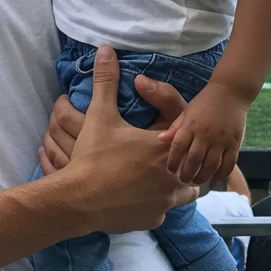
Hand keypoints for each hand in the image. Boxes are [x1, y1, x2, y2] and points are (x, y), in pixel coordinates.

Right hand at [60, 46, 198, 233]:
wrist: (78, 200)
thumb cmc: (93, 157)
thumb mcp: (99, 116)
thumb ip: (107, 82)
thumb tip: (106, 50)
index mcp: (164, 149)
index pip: (187, 138)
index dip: (181, 134)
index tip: (170, 134)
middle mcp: (172, 176)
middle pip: (192, 167)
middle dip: (183, 161)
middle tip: (167, 156)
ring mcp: (164, 202)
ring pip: (184, 194)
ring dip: (175, 185)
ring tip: (158, 178)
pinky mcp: (152, 220)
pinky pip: (162, 211)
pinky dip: (156, 204)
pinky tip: (140, 198)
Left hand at [159, 82, 247, 183]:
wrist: (231, 91)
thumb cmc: (205, 101)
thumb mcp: (187, 111)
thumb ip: (175, 127)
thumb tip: (160, 140)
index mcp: (191, 125)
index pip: (178, 148)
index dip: (173, 162)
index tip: (171, 171)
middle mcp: (205, 134)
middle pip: (193, 160)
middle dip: (186, 174)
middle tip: (183, 181)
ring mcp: (221, 140)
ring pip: (210, 165)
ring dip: (202, 177)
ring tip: (196, 182)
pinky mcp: (234, 143)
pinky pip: (228, 164)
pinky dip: (221, 174)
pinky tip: (214, 178)